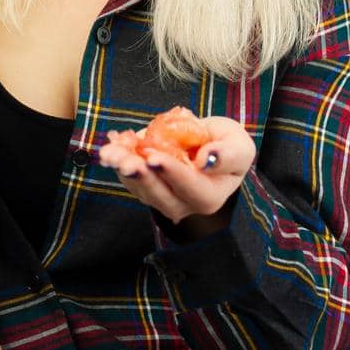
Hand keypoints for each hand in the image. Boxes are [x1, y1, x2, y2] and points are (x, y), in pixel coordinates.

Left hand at [96, 116, 256, 228]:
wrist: (208, 145)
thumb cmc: (227, 146)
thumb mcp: (238, 145)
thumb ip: (228, 154)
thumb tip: (206, 160)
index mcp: (210, 196)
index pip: (191, 187)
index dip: (172, 172)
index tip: (154, 158)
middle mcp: (184, 204)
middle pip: (160, 195)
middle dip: (141, 177)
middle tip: (126, 161)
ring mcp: (161, 198)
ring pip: (140, 188)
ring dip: (123, 169)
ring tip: (111, 153)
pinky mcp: (144, 187)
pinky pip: (129, 177)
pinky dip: (118, 161)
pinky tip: (111, 145)